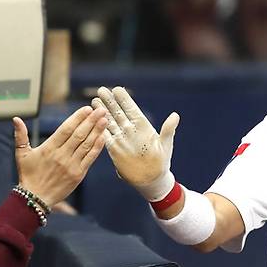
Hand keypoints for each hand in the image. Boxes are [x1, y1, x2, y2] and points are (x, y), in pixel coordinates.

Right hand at [14, 106, 106, 207]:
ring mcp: (71, 165)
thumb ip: (21, 135)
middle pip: (79, 135)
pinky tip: (103, 137)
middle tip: (101, 110)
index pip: (66, 129)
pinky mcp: (79, 174)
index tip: (87, 109)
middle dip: (91, 121)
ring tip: (104, 120)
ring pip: (86, 145)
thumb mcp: (21, 154)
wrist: (35, 198)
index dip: (77, 118)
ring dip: (97, 131)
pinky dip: (97, 147)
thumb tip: (16, 119)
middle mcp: (61, 155)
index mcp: (49, 148)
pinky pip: (90, 158)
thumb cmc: (28, 175)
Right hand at [92, 86, 178, 200]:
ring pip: (109, 122)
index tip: (117, 89)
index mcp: (143, 126)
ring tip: (93, 101)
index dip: (124, 99)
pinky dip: (98, 128)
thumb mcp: (166, 144)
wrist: (151, 178)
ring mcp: (121, 138)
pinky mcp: (114, 148)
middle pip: (118, 112)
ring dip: (101, 112)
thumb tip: (176, 115)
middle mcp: (130, 130)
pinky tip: (91, 120)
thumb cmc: (162, 160)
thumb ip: (168, 129)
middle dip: (109, 101)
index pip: (131, 109)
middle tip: (101, 90)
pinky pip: (104, 136)